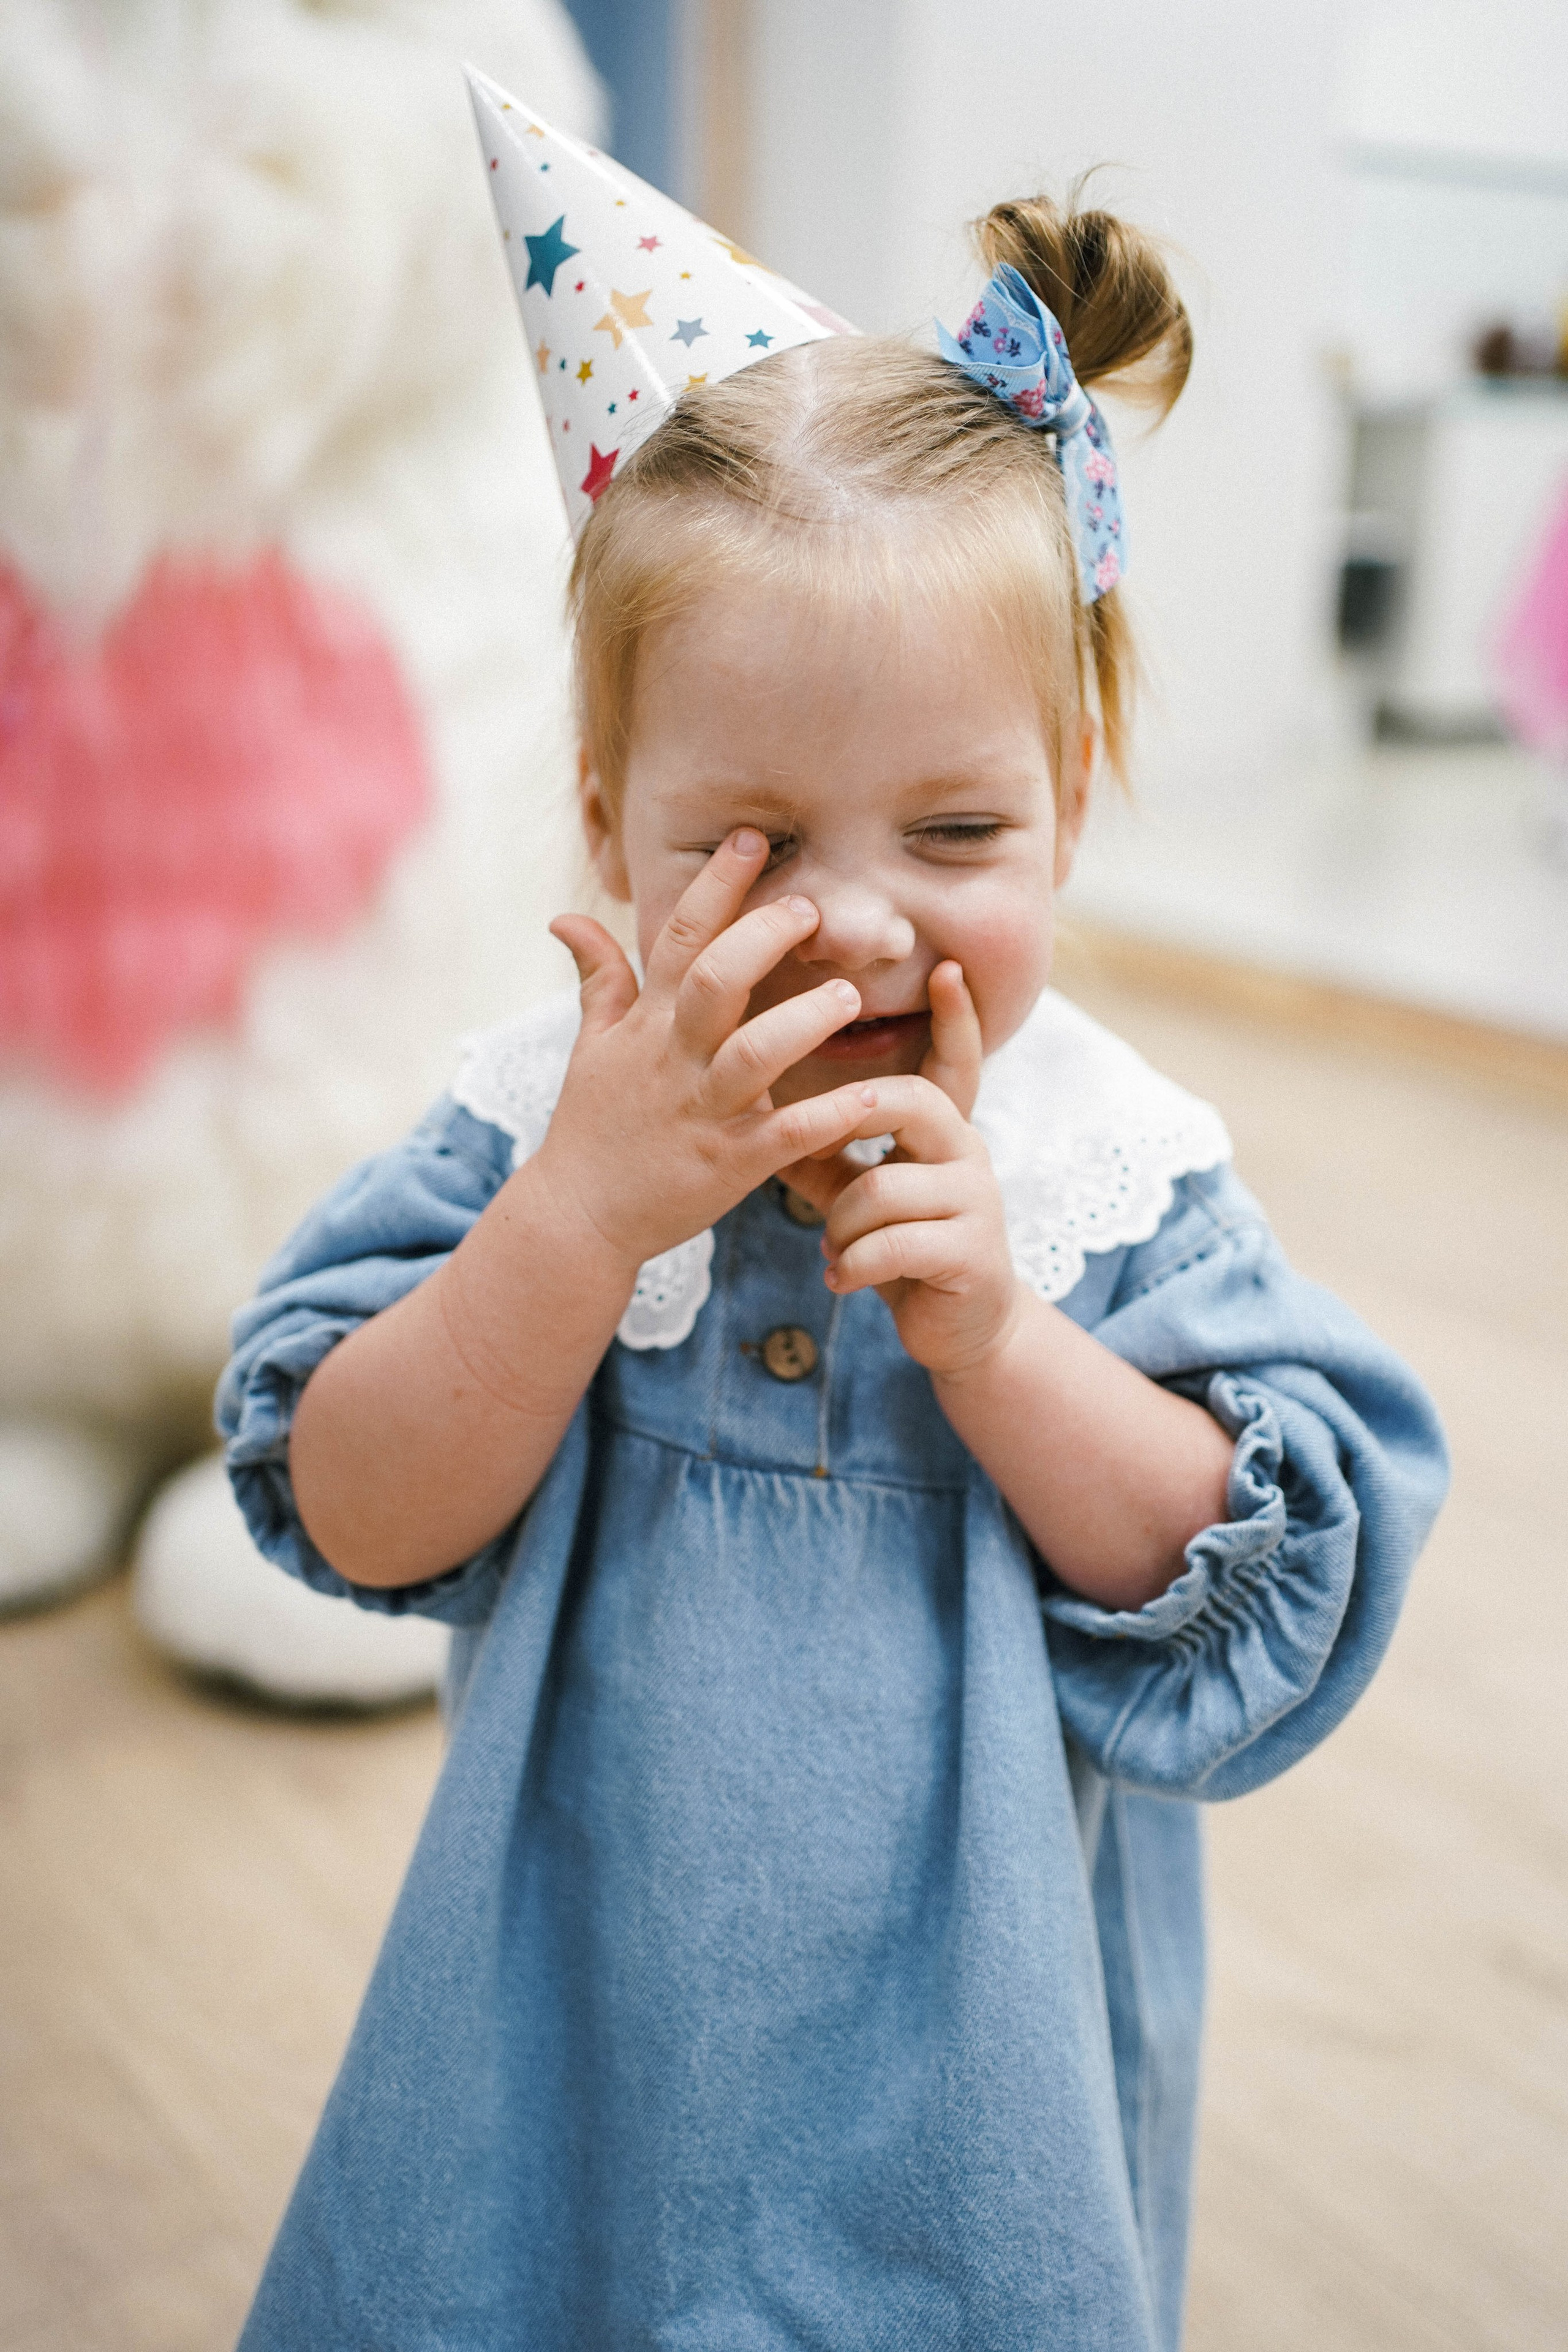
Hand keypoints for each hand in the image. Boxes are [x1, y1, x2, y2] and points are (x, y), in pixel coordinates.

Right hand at [536, 830, 879, 1273]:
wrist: (578, 1218)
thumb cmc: (593, 1128)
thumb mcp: (590, 1047)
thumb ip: (596, 979)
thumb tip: (566, 917)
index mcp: (647, 1024)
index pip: (678, 939)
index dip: (714, 886)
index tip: (752, 838)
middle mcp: (673, 1059)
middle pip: (714, 982)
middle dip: (761, 940)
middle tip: (812, 909)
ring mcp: (701, 1112)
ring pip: (754, 1056)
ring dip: (803, 1022)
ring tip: (850, 996)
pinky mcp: (728, 1165)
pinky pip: (784, 1136)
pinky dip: (827, 1118)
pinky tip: (871, 1099)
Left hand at [780, 963, 1020, 1377]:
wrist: (958, 1328)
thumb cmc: (899, 1247)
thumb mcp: (857, 1193)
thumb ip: (821, 1149)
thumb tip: (753, 1100)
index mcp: (942, 1130)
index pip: (956, 1061)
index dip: (956, 1018)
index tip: (945, 968)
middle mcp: (968, 1154)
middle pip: (912, 1100)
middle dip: (854, 1115)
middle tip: (816, 1145)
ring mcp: (977, 1204)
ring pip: (883, 1186)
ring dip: (842, 1224)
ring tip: (834, 1249)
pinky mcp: (971, 1256)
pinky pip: (892, 1245)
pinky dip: (852, 1265)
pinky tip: (839, 1279)